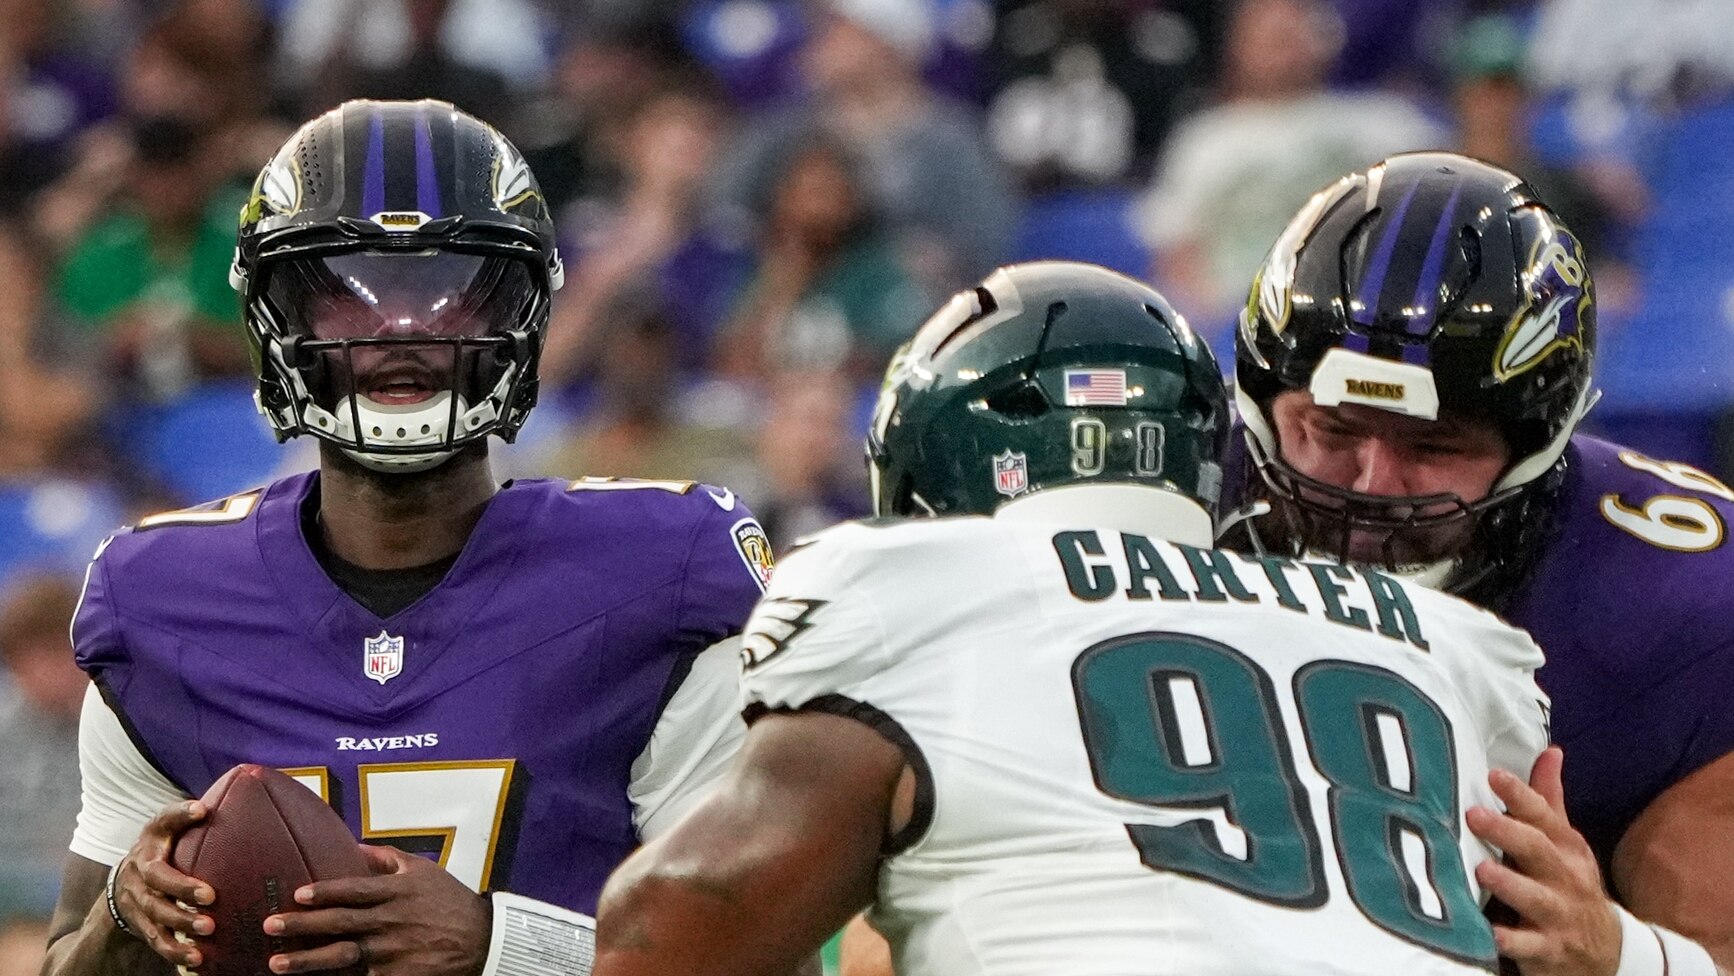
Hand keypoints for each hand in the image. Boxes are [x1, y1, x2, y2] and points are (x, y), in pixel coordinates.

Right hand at [112, 800, 215, 968]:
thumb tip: (254, 790)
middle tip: (210, 896)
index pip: (163, 820)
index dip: (179, 814)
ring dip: (181, 923)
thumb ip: (200, 817)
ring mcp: (137, 897)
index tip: (201, 810)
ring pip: (155, 913)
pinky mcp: (140, 922)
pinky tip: (198, 958)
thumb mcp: (175, 829)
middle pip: (157, 879)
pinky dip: (175, 950)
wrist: (122, 885)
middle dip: (182, 887)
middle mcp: (140, 866)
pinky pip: (156, 939)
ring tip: (208, 929)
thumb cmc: (167, 850)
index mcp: (154, 838)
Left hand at [263, 845, 489, 975]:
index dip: (326, 892)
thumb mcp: (424, 871)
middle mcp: (391, 921)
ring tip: (278, 964)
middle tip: (271, 925)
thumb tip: (355, 846)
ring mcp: (393, 952)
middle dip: (303, 925)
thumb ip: (388, 859)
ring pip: (343, 955)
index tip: (298, 894)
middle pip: (341, 923)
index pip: (355, 890)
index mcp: (397, 893)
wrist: (483, 940)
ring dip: (308, 960)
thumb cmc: (451, 902)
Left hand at [1468, 746, 1621, 975]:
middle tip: (1474, 816)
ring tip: (1482, 870)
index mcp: (1566, 847)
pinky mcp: (1549, 950)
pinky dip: (1511, 941)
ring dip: (1510, 884)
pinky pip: (1529, 946)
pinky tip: (1490, 933)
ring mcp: (1558, 915)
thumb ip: (1549, 799)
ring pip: (1535, 898)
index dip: (1520, 795)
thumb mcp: (1566, 842)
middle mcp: (1564, 877)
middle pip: (1537, 851)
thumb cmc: (1570, 885)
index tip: (1493, 775)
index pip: (1544, 816)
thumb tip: (1550, 751)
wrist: (1609, 953)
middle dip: (1507, 832)